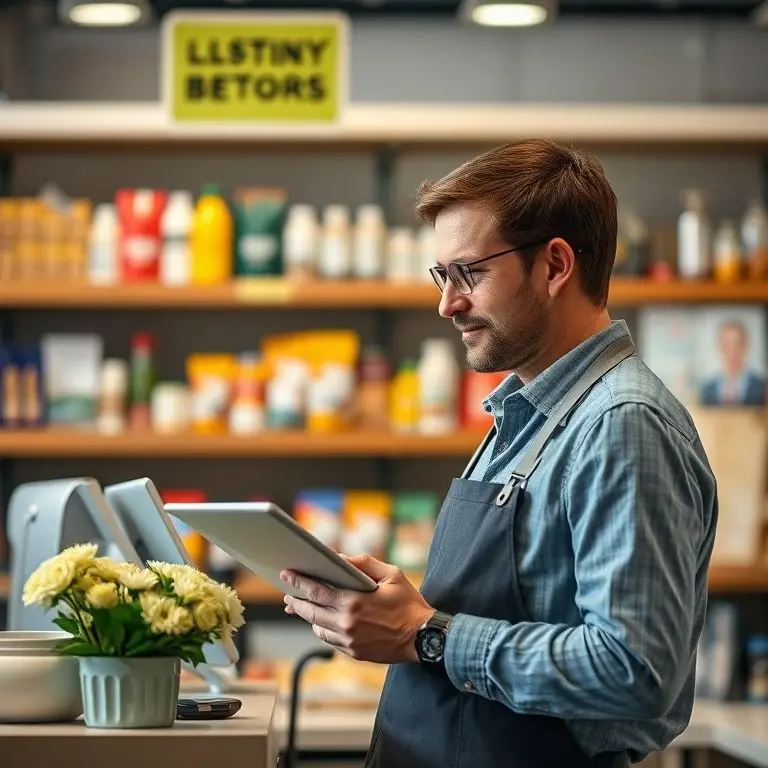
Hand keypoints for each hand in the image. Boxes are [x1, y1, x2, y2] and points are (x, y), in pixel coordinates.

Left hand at [280, 554, 433, 663]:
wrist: (424, 637)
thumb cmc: (409, 604)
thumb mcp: (391, 575)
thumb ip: (364, 564)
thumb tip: (340, 558)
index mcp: (354, 602)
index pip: (316, 591)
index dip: (298, 582)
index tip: (287, 574)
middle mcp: (347, 623)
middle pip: (311, 612)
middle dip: (295, 601)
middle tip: (286, 594)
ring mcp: (349, 641)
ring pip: (318, 628)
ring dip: (308, 616)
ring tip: (302, 607)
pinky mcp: (354, 653)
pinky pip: (330, 640)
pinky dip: (323, 629)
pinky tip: (323, 621)